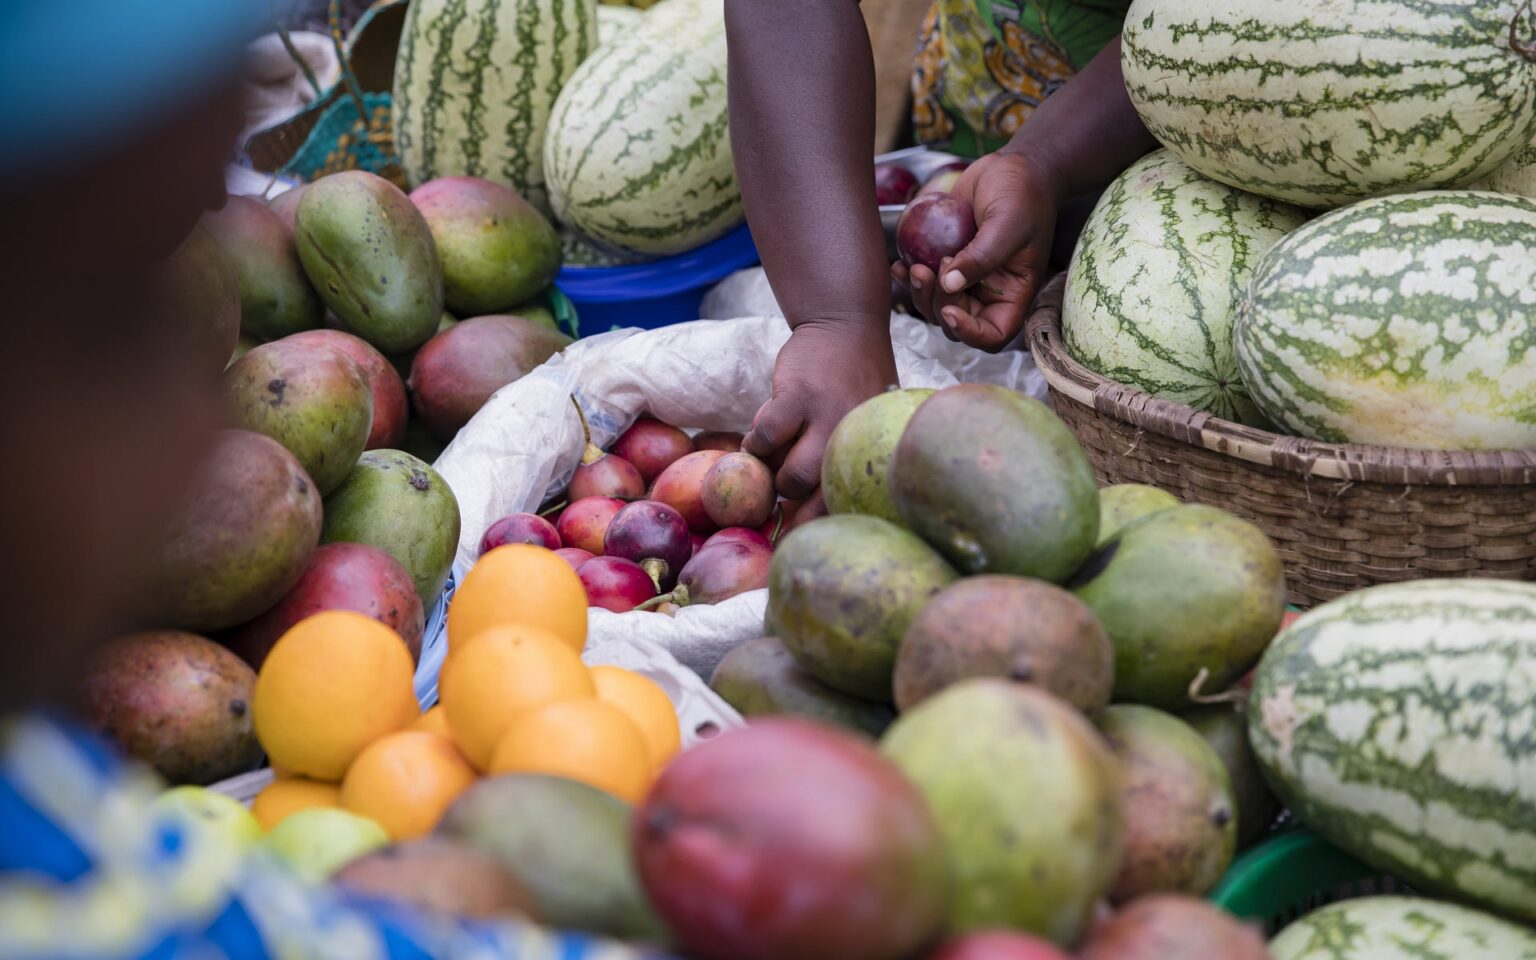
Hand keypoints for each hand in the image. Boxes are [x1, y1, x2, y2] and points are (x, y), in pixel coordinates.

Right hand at [744, 319, 897, 518]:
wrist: (845, 326)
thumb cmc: (855, 382)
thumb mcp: (867, 420)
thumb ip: (845, 458)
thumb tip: (804, 508)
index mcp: (873, 448)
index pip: (852, 501)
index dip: (823, 526)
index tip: (799, 536)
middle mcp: (855, 438)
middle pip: (819, 498)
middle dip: (794, 506)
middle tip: (779, 497)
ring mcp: (827, 417)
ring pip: (792, 476)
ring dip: (773, 475)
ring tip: (769, 461)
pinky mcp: (796, 397)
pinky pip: (766, 438)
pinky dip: (755, 444)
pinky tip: (757, 439)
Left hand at [892, 149, 1062, 351]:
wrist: (1015, 166)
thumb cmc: (1024, 193)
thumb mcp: (1007, 223)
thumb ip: (981, 256)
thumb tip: (948, 284)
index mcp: (1013, 293)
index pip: (993, 335)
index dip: (969, 333)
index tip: (950, 309)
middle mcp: (990, 292)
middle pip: (957, 323)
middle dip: (937, 304)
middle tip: (930, 271)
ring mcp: (967, 278)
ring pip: (936, 306)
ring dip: (919, 294)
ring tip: (913, 268)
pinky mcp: (948, 261)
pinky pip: (925, 281)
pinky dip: (908, 278)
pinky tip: (898, 265)